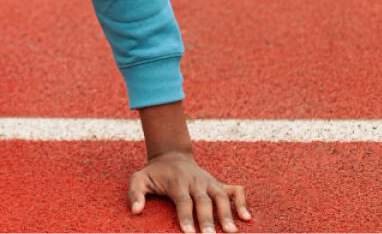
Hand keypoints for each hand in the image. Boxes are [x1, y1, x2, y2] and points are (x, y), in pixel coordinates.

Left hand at [128, 151, 251, 232]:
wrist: (171, 155)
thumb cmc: (155, 173)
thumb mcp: (139, 179)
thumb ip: (135, 193)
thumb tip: (135, 210)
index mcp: (177, 182)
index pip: (183, 201)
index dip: (186, 217)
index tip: (188, 232)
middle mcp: (195, 182)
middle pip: (204, 201)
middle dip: (207, 219)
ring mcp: (208, 182)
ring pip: (220, 197)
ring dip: (227, 213)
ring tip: (231, 230)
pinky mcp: (218, 184)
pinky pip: (234, 191)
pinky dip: (241, 202)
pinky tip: (246, 217)